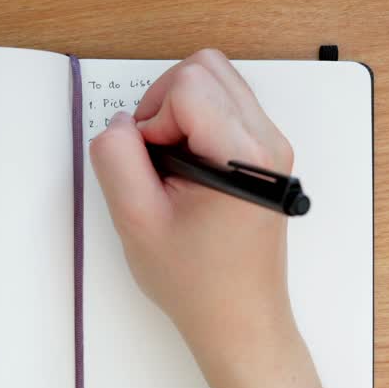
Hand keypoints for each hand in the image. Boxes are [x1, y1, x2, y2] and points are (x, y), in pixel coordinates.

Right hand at [89, 49, 296, 350]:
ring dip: (180, 110)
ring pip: (216, 80)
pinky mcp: (266, 153)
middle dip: (165, 104)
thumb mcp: (136, 222)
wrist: (240, 319)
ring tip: (170, 165)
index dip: (153, 118)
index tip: (151, 165)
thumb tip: (122, 123)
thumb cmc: (196, 282)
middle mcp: (268, 141)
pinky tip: (186, 169)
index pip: (188, 85)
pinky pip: (225, 105)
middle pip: (205, 68)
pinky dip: (195, 122)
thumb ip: (117, 159)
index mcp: (244, 155)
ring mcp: (272, 145)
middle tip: (156, 159)